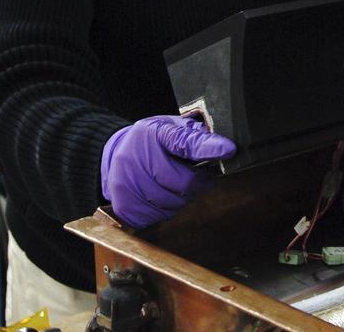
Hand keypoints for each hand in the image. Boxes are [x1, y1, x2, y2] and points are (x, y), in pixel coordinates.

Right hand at [101, 115, 235, 228]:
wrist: (115, 156)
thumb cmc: (148, 141)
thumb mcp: (169, 127)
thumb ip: (193, 136)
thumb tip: (223, 147)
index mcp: (156, 134)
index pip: (185, 143)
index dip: (209, 147)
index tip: (228, 150)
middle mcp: (140, 160)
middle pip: (185, 183)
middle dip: (197, 181)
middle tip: (194, 172)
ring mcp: (130, 186)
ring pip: (175, 203)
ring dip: (182, 196)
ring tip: (172, 181)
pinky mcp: (127, 207)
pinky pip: (161, 215)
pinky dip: (167, 208)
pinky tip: (160, 193)